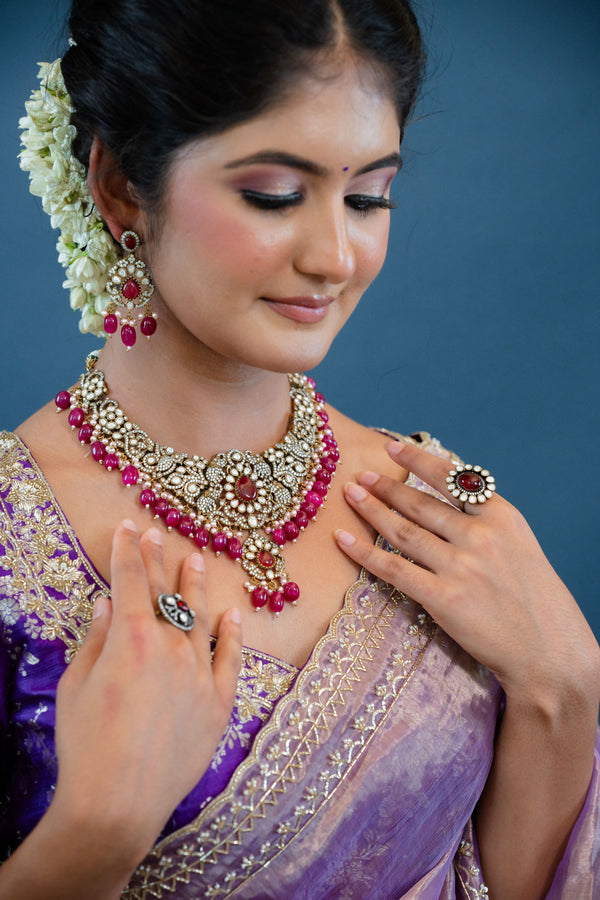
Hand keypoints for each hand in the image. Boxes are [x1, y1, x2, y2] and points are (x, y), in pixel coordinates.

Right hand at [51, 520, 241, 871]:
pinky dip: (232, 636)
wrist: (117, 805)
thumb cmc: (85, 746)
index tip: (129, 529)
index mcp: (132, 639)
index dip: (128, 551)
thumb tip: (107, 604)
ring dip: (195, 588)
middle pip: (164, 595)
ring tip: (195, 561)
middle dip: (157, 562)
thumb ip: (96, 640)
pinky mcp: (218, 703)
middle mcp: (171, 648)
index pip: (130, 581)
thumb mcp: (77, 686)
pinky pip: (230, 661)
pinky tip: (233, 616)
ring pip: (200, 620)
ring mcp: (200, 674)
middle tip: (157, 535)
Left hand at [335, 440, 599, 705]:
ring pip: (403, 531)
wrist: (549, 652)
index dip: (418, 459)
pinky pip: (393, 569)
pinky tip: (343, 538)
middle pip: (421, 504)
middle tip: (361, 475)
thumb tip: (445, 497)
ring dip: (372, 509)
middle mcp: (480, 535)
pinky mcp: (443, 598)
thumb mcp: (519, 545)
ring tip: (351, 495)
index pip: (452, 478)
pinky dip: (363, 552)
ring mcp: (460, 566)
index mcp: (502, 516)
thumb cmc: (535, 601)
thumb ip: (485, 521)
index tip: (393, 446)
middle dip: (387, 487)